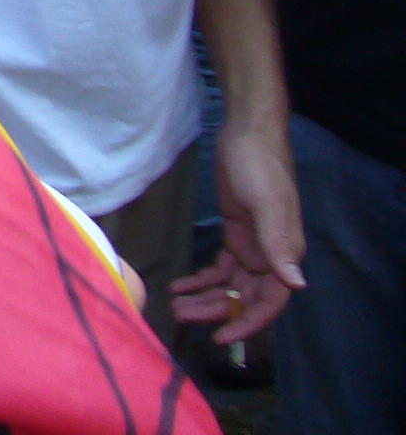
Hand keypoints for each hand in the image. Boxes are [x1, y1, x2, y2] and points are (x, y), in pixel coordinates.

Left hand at [171, 123, 305, 342]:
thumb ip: (280, 245)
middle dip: (215, 311)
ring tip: (175, 305)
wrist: (247, 134)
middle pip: (243, 297)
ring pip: (229, 285)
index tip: (222, 338)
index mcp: (283, 254)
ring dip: (204, 297)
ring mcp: (252, 245)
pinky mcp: (236, 232)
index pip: (269, 303)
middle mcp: (270, 255)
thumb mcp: (268, 204)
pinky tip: (181, 284)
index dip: (247, 323)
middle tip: (181, 317)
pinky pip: (220, 266)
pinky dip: (202, 278)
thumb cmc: (260, 166)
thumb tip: (297, 285)